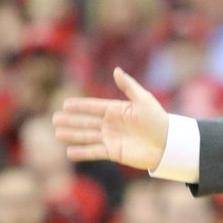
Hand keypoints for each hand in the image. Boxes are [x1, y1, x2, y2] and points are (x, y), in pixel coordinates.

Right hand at [53, 67, 168, 169]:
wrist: (168, 143)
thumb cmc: (158, 120)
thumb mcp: (144, 100)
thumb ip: (128, 86)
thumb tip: (115, 70)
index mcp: (118, 110)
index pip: (94, 107)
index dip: (80, 106)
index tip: (65, 103)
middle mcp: (112, 124)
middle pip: (87, 121)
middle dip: (71, 120)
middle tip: (54, 118)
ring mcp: (112, 138)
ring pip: (87, 136)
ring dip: (72, 135)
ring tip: (57, 133)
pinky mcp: (114, 152)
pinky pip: (94, 152)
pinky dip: (81, 152)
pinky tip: (69, 152)